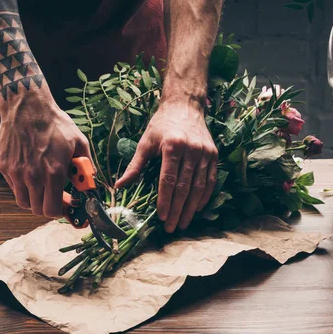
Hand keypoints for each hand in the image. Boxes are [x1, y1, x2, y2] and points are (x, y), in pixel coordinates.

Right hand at [0, 95, 91, 217]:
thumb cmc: (55, 123)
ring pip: (23, 201)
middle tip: (56, 197)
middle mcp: (32, 177)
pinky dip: (22, 186)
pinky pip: (14, 186)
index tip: (66, 206)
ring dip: (34, 199)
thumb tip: (89, 183)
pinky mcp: (4, 166)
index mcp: (53, 173)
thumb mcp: (79, 142)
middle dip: (48, 207)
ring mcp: (15, 173)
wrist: (26, 106)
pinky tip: (31, 172)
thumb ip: (85, 167)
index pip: (52, 210)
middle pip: (37, 210)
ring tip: (42, 186)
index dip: (60, 212)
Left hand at [115, 99, 217, 232]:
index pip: (168, 180)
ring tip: (183, 223)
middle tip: (171, 227)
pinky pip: (211, 181)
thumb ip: (134, 166)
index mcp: (173, 146)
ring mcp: (205, 153)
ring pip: (199, 187)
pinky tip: (196, 209)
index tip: (161, 217)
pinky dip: (204, 197)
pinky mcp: (214, 155)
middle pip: (184, 187)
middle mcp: (192, 150)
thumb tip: (119, 185)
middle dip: (177, 210)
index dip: (165, 200)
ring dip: (191, 208)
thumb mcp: (145, 142)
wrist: (185, 106)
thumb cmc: (161, 124)